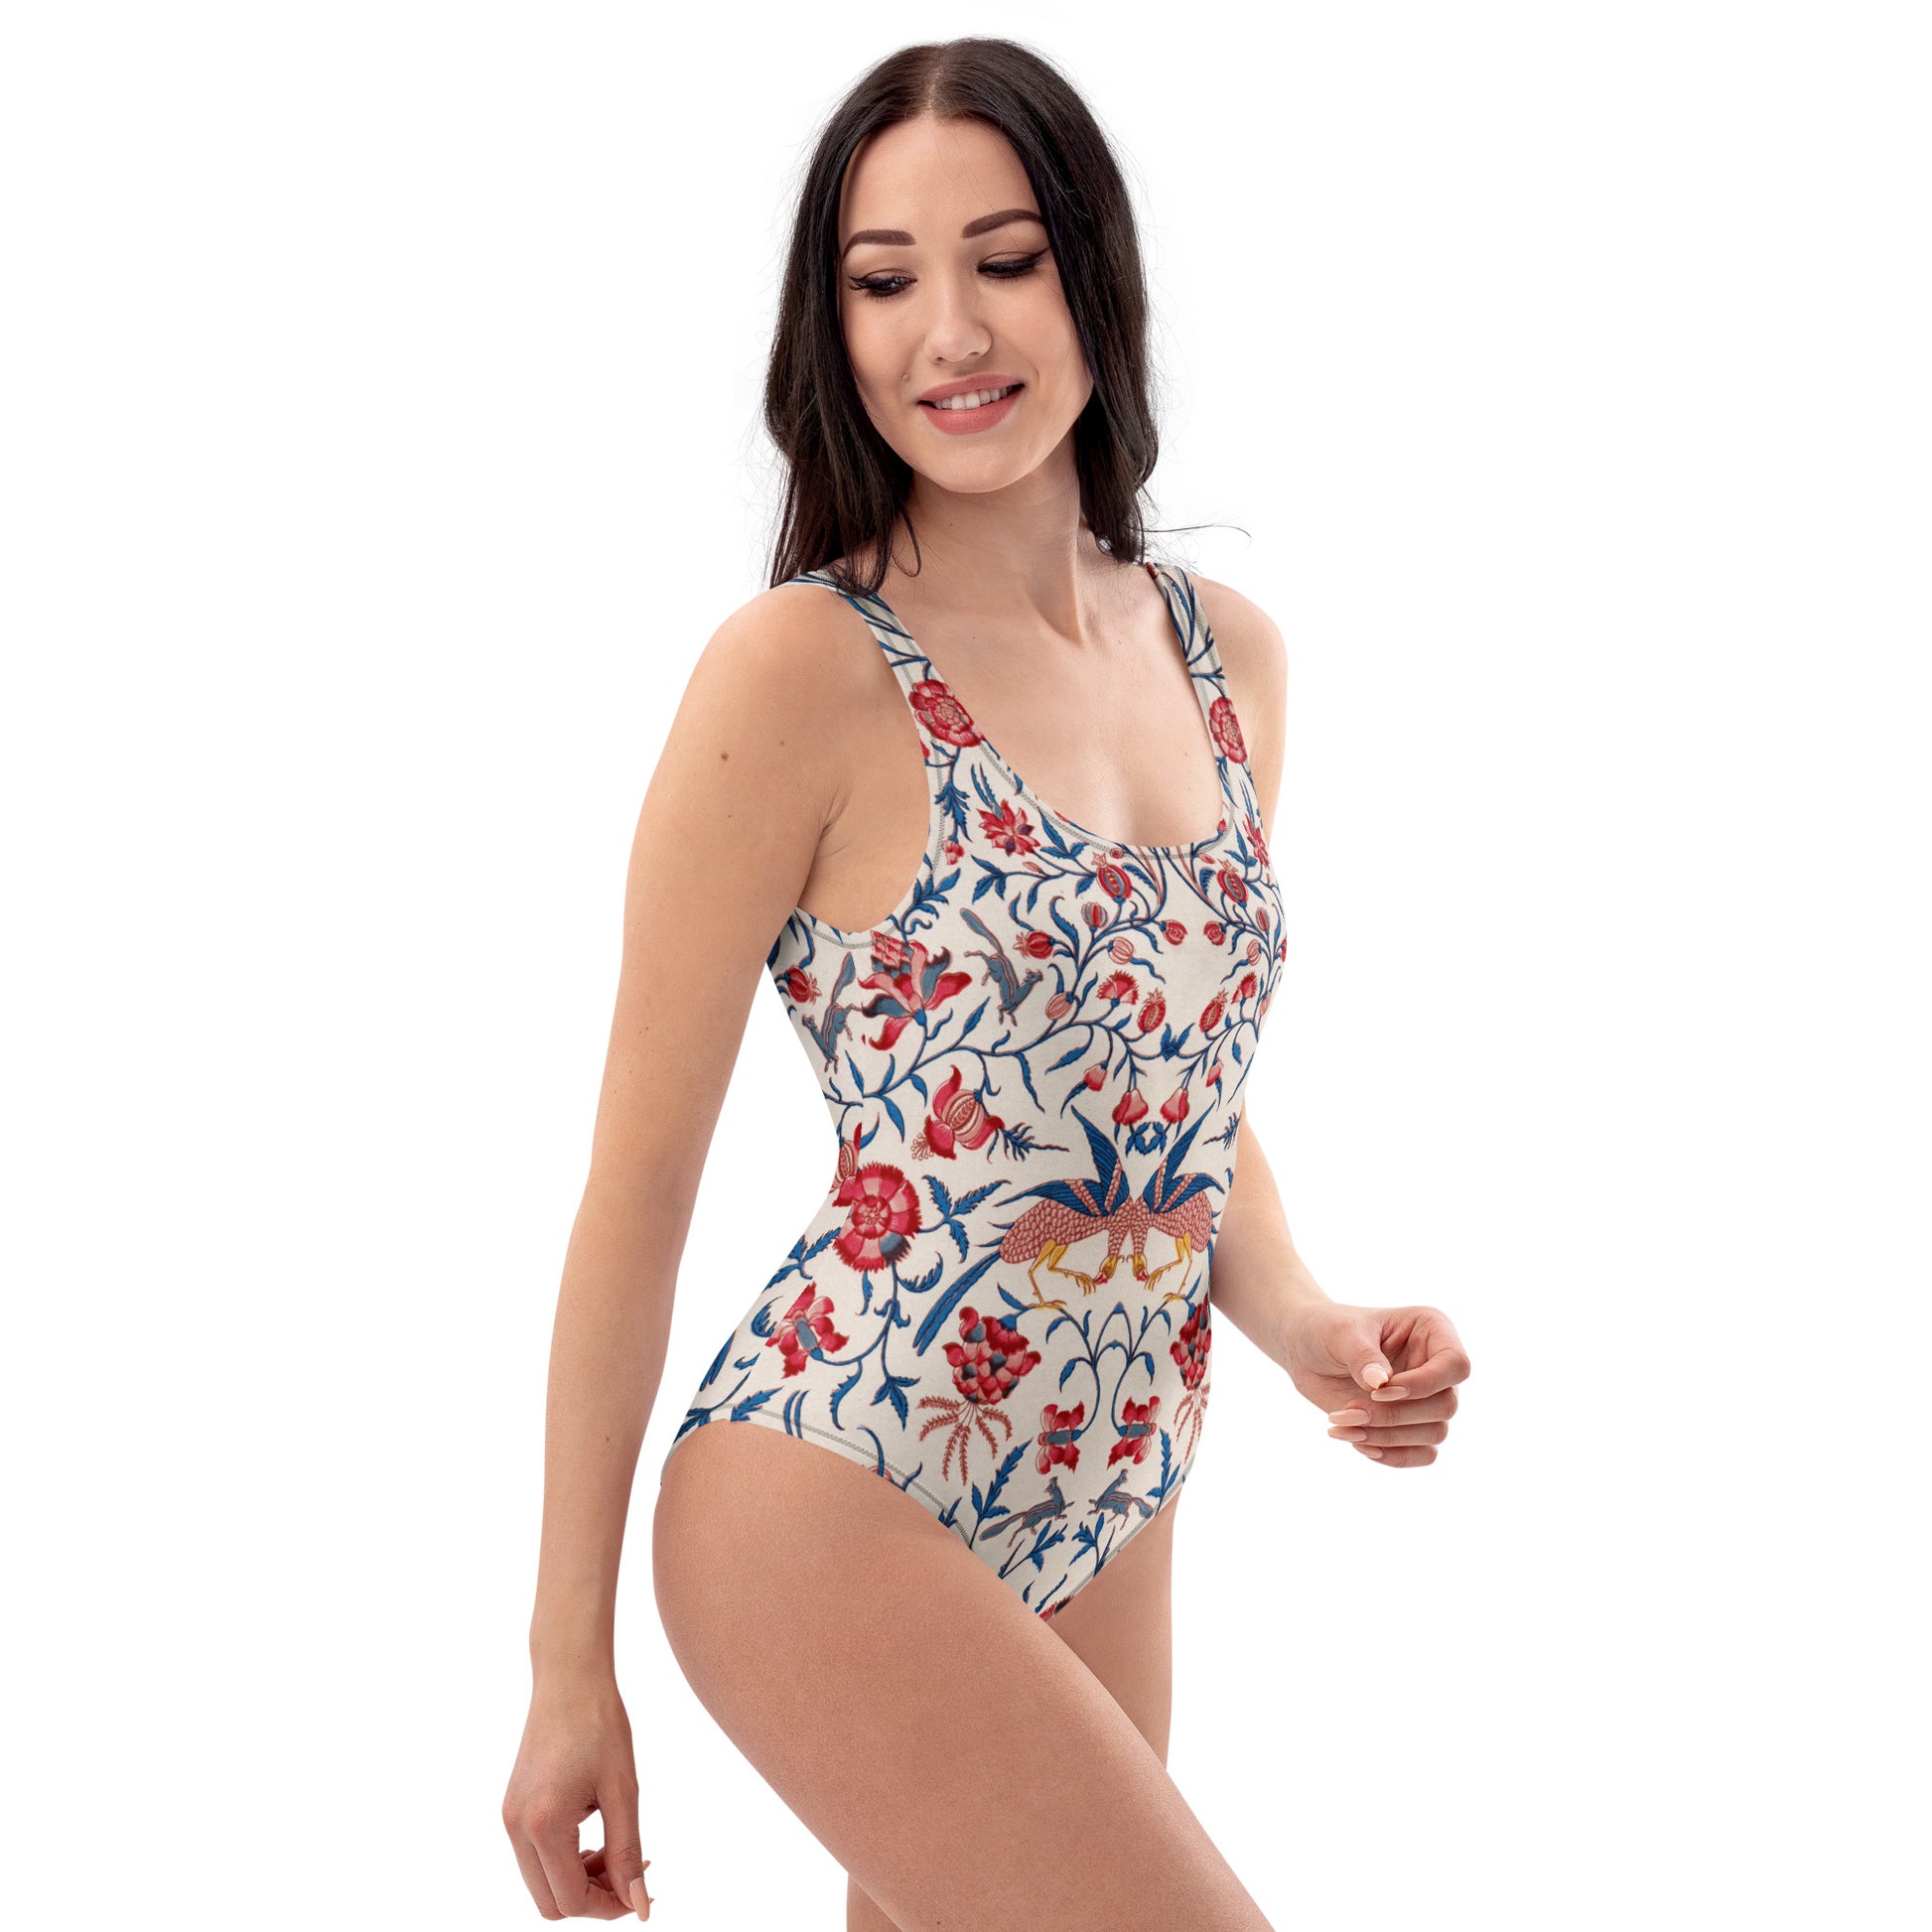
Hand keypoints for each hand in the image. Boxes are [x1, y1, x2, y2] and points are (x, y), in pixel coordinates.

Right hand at [502, 1675, 654, 1918]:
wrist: (569, 1677)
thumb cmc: (601, 1725)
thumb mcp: (623, 1791)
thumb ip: (628, 1853)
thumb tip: (640, 1906)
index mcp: (543, 1825)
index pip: (571, 1900)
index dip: (609, 1907)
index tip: (641, 1893)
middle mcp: (516, 1827)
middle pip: (550, 1903)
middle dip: (593, 1899)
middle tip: (631, 1872)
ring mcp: (509, 1818)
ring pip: (540, 1883)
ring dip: (579, 1881)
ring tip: (616, 1852)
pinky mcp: (512, 1807)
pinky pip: (535, 1857)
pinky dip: (564, 1861)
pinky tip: (594, 1837)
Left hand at [1281, 1301, 1469, 1466]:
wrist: (1304, 1349)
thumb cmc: (1326, 1328)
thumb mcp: (1340, 1333)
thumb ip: (1363, 1355)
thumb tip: (1381, 1383)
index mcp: (1431, 1330)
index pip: (1455, 1364)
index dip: (1424, 1383)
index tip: (1378, 1390)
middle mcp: (1436, 1365)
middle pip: (1446, 1405)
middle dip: (1395, 1415)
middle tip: (1349, 1410)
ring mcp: (1427, 1397)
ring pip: (1435, 1433)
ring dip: (1388, 1437)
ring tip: (1341, 1424)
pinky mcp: (1412, 1425)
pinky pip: (1424, 1453)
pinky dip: (1392, 1455)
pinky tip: (1357, 1442)